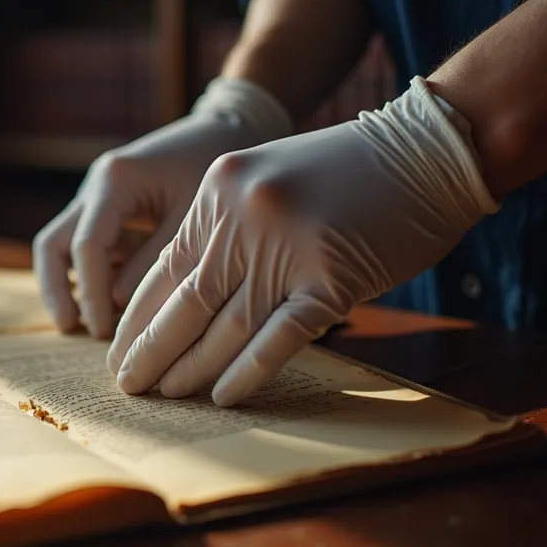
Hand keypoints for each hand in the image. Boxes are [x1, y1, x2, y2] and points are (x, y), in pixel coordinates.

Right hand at [34, 78, 294, 338]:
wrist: (230, 125)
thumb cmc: (218, 165)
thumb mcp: (191, 219)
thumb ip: (154, 262)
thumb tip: (117, 304)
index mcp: (115, 181)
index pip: (86, 245)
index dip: (89, 293)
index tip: (102, 330)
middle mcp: (96, 187)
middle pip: (52, 244)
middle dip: (57, 289)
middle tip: (72, 328)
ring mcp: (98, 197)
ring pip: (62, 246)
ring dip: (71, 284)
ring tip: (92, 325)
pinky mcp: (110, 208)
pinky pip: (89, 246)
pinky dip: (96, 275)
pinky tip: (117, 306)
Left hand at [109, 76, 498, 405]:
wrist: (427, 150)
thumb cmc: (346, 170)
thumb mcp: (265, 179)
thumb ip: (225, 230)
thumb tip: (184, 299)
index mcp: (217, 191)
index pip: (165, 268)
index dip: (139, 317)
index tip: (119, 349)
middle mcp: (242, 216)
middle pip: (185, 302)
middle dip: (151, 350)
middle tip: (128, 385)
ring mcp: (286, 247)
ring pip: (226, 325)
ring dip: (192, 368)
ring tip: (168, 396)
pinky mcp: (331, 278)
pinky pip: (278, 337)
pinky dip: (247, 372)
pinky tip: (222, 396)